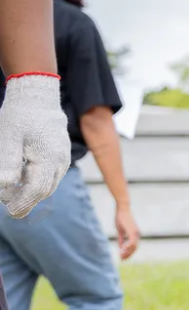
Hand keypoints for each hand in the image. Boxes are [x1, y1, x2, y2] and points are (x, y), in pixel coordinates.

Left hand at [0, 74, 70, 217]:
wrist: (38, 98)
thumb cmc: (20, 116)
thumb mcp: (7, 139)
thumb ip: (8, 164)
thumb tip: (4, 187)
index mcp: (48, 159)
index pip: (37, 190)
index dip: (24, 203)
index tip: (10, 212)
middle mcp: (60, 162)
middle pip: (44, 190)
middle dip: (27, 201)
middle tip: (10, 208)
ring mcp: (62, 159)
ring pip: (48, 184)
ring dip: (32, 192)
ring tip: (13, 194)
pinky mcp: (60, 157)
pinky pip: (50, 175)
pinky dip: (37, 182)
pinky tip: (23, 179)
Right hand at [115, 206, 139, 260]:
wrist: (122, 209)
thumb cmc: (121, 218)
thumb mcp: (120, 231)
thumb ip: (121, 239)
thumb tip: (121, 247)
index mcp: (135, 234)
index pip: (134, 247)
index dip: (129, 253)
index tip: (123, 258)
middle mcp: (137, 234)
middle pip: (135, 248)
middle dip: (128, 255)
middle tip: (122, 260)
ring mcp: (136, 233)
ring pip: (134, 247)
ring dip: (127, 252)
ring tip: (121, 256)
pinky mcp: (132, 231)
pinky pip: (132, 242)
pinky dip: (128, 247)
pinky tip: (122, 250)